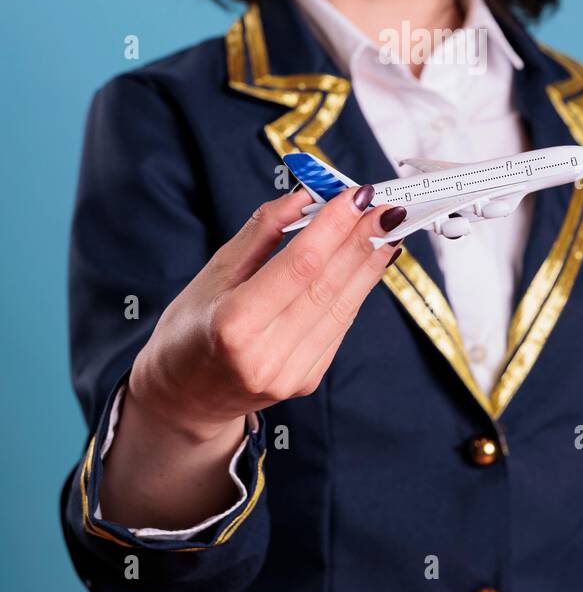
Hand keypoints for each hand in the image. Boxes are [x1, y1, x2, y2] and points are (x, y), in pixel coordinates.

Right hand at [127, 184, 405, 442]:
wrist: (184, 396)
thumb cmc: (191, 327)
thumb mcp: (215, 271)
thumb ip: (263, 231)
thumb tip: (305, 194)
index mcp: (234, 323)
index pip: (300, 265)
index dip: (334, 227)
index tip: (358, 195)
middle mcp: (266, 355)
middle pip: (328, 285)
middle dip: (363, 240)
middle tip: (389, 205)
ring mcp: (291, 374)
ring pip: (343, 307)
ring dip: (370, 263)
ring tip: (390, 228)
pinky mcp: (307, 381)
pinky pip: (339, 325)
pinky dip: (357, 289)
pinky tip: (370, 263)